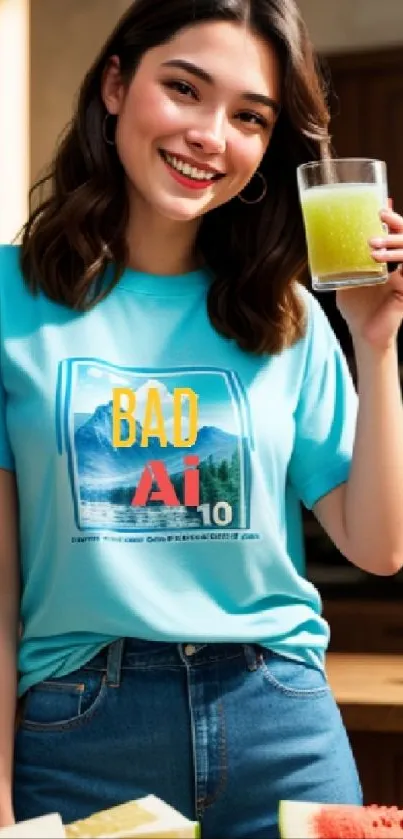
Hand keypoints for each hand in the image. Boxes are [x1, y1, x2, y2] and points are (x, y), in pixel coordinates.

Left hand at [336, 205, 402, 351]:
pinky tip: (380, 261)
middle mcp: (400, 268)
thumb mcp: (346, 280)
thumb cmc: (357, 309)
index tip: (381, 206)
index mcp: (389, 262)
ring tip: (373, 242)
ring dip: (394, 243)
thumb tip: (324, 245)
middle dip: (396, 223)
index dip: (393, 220)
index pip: (397, 235)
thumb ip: (341, 264)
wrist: (364, 335)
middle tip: (381, 214)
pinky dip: (398, 262)